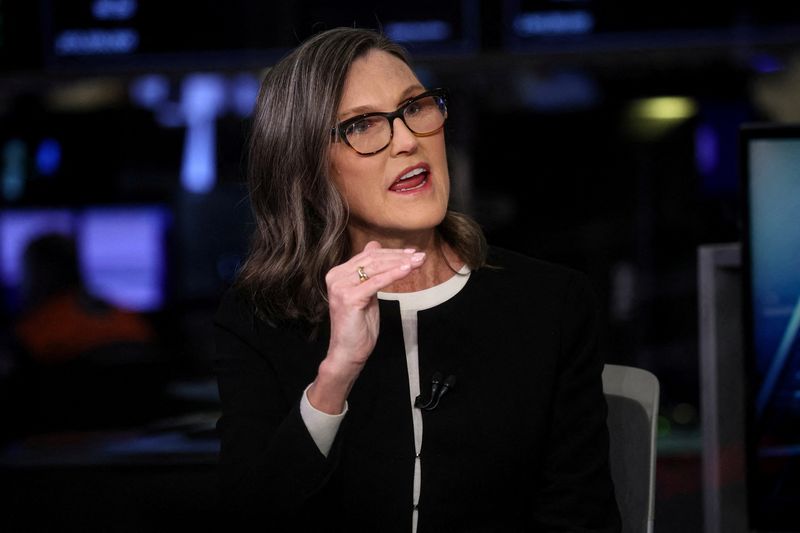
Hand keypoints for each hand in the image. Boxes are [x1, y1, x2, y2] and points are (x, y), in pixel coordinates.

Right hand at [308, 241, 424, 412]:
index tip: (412, 253)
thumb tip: (375, 246)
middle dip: (399, 256)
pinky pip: (376, 282)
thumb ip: (370, 272)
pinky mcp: (349, 298)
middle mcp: (336, 277)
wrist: (347, 351)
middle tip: (420, 256)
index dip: (391, 252)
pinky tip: (407, 270)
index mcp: (338, 273)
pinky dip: (393, 275)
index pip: (368, 256)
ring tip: (417, 262)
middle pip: (372, 259)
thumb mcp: (367, 293)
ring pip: (375, 268)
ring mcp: (340, 287)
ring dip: (400, 263)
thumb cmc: (359, 325)